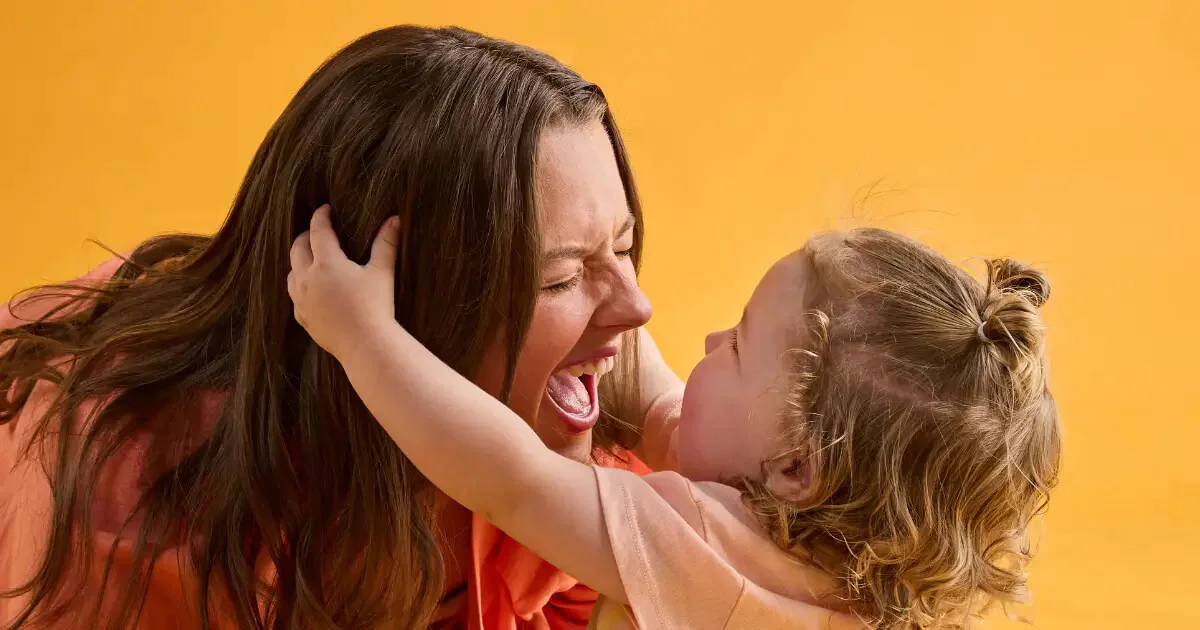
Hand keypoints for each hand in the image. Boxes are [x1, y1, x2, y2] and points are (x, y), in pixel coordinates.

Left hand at [288, 205, 399, 359]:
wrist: (365, 345)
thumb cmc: (375, 307)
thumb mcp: (382, 272)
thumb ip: (386, 243)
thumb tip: (394, 219)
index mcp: (327, 263)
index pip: (318, 231)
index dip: (320, 217)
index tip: (325, 209)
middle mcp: (307, 278)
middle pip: (297, 249)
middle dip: (304, 236)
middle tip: (314, 232)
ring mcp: (301, 299)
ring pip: (291, 273)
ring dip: (298, 261)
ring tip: (309, 259)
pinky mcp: (303, 318)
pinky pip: (294, 297)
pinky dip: (299, 287)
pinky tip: (310, 290)